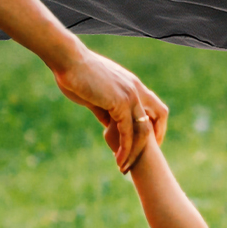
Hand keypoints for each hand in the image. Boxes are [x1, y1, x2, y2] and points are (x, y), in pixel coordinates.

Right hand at [54, 46, 167, 170]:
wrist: (68, 60)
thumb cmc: (76, 74)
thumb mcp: (95, 95)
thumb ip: (106, 110)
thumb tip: (108, 126)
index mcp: (132, 84)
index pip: (155, 107)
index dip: (155, 125)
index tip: (147, 142)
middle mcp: (136, 89)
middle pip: (158, 117)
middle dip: (153, 141)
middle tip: (141, 159)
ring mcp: (130, 95)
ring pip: (143, 130)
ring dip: (135, 152)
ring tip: (124, 167)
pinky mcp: (120, 103)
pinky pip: (127, 132)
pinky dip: (125, 149)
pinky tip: (118, 160)